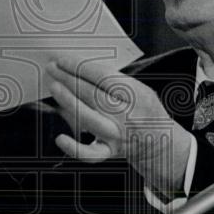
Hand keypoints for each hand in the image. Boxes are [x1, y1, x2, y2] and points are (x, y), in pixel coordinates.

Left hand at [44, 57, 190, 195]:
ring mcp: (117, 135)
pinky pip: (90, 153)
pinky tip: (60, 138)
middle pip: (93, 94)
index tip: (64, 59)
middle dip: (69, 78)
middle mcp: (127, 115)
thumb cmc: (145, 111)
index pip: (105, 77)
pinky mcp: (109, 151)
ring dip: (68, 101)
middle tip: (53, 67)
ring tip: (54, 86)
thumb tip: (81, 68)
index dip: (81, 67)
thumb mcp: (141, 90)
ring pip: (89, 118)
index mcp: (137, 95)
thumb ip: (117, 81)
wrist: (160, 143)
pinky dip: (74, 148)